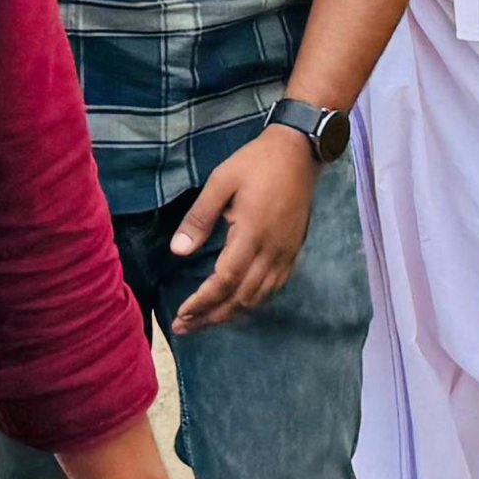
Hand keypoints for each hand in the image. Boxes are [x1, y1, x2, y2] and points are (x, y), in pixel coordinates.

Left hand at [165, 122, 319, 332]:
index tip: (181, 315)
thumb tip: (178, 251)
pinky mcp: (294, 250)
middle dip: (211, 317)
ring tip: (206, 321)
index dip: (202, 303)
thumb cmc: (257, 162)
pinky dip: (254, 302)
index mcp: (252, 233)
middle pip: (241, 298)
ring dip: (232, 313)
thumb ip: (200, 218)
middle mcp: (272, 250)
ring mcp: (286, 252)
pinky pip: (275, 287)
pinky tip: (239, 303)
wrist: (300, 150)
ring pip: (259, 297)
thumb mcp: (221, 181)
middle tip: (185, 328)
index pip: (225, 281)